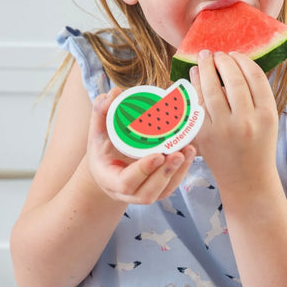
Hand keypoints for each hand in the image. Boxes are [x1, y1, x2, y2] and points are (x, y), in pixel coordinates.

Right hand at [85, 89, 194, 203]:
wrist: (106, 168)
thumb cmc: (102, 148)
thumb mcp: (96, 131)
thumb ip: (101, 112)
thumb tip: (113, 93)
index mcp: (109, 179)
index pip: (126, 182)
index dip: (142, 171)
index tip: (157, 156)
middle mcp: (126, 192)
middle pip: (148, 193)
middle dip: (165, 174)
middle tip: (178, 153)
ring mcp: (142, 194)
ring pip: (163, 191)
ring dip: (178, 172)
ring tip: (188, 150)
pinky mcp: (156, 190)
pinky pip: (171, 186)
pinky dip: (182, 171)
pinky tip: (189, 153)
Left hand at [190, 51, 278, 192]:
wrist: (247, 180)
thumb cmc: (259, 145)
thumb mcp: (269, 120)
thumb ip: (257, 94)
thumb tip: (237, 62)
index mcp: (267, 115)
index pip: (254, 77)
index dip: (243, 60)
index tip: (235, 54)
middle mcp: (246, 121)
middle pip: (233, 79)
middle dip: (223, 60)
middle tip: (217, 54)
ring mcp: (223, 129)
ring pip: (212, 88)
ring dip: (206, 68)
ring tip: (204, 58)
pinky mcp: (204, 135)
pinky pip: (197, 102)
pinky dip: (195, 85)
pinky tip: (195, 74)